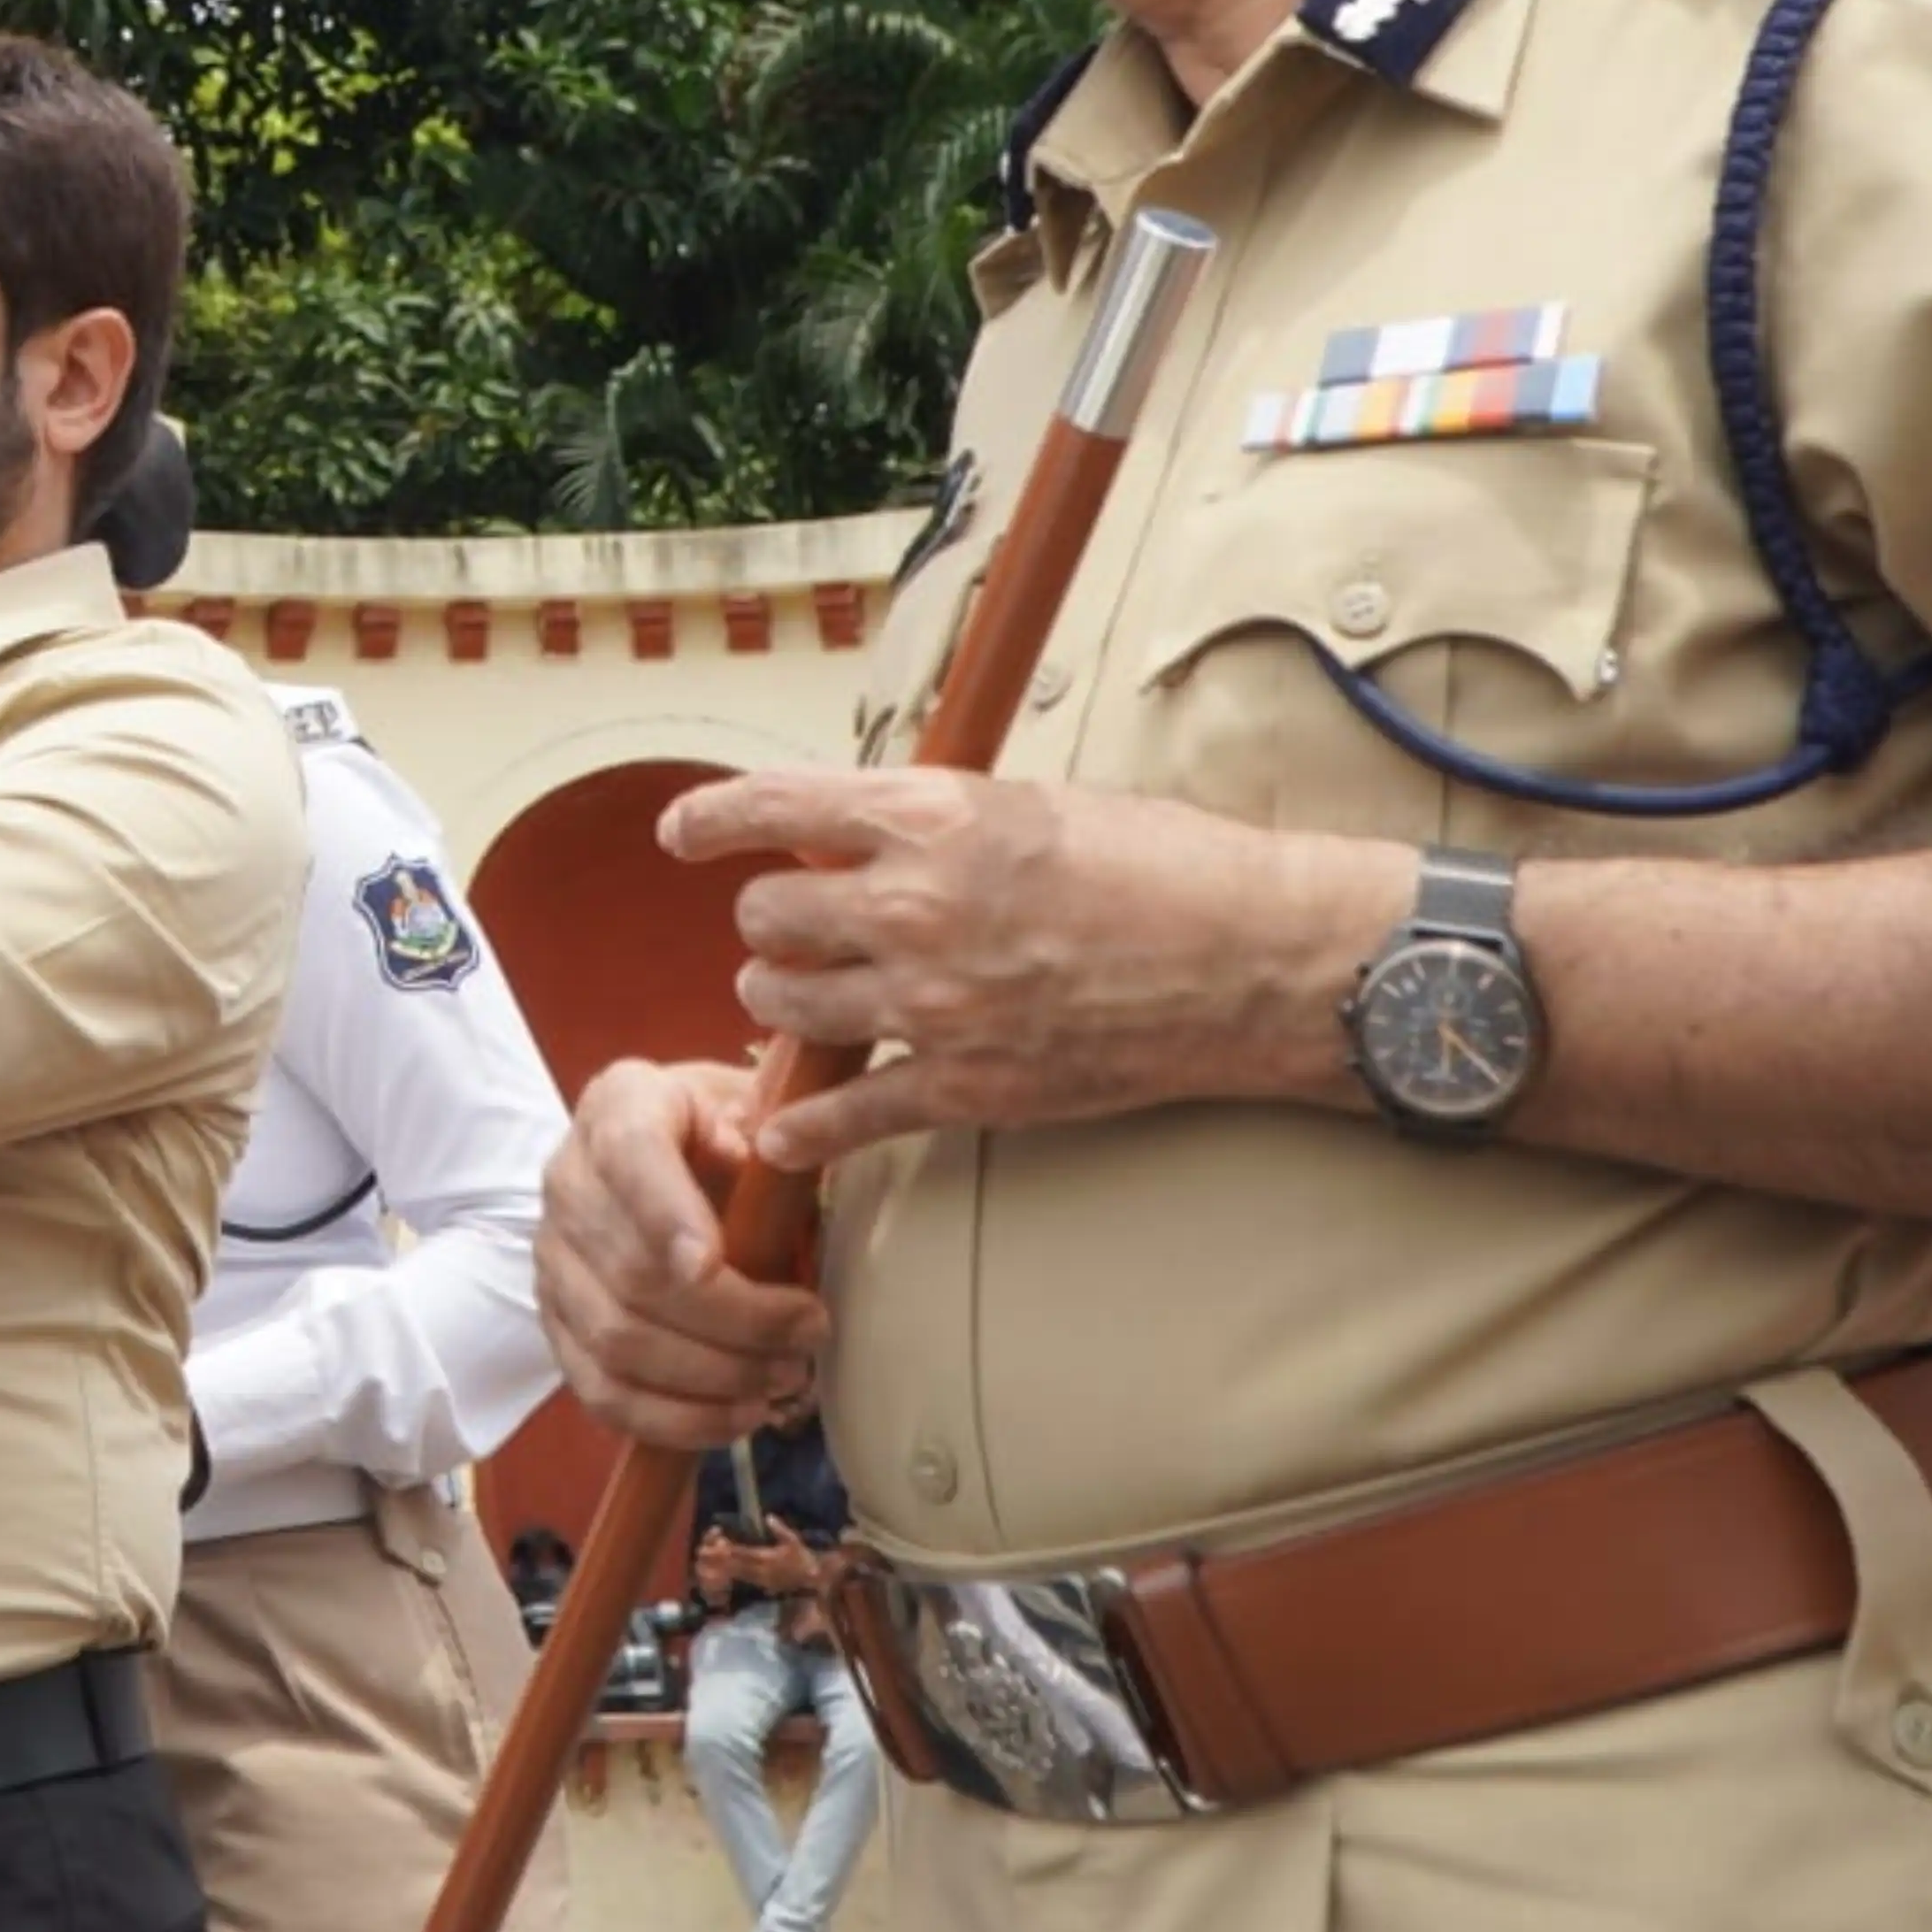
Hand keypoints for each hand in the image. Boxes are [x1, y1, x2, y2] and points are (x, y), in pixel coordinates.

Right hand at [534, 1057, 822, 1448]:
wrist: (676, 1161)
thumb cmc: (734, 1134)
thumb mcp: (762, 1105)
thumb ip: (772, 1124)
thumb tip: (752, 1155)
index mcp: (619, 1104)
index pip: (629, 1154)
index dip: (664, 1213)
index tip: (712, 1265)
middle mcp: (568, 1178)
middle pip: (632, 1271)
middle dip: (733, 1320)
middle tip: (809, 1334)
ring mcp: (553, 1258)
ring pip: (617, 1340)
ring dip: (712, 1377)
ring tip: (785, 1378)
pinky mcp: (557, 1325)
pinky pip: (601, 1392)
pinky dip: (674, 1419)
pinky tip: (738, 1417)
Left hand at [665, 767, 1401, 1169]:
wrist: (1251, 959)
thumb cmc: (1161, 865)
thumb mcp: (1028, 802)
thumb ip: (930, 818)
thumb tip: (852, 829)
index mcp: (931, 817)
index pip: (774, 808)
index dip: (710, 821)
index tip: (681, 834)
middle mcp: (914, 906)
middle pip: (763, 918)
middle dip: (771, 922)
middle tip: (799, 928)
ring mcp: (934, 1003)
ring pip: (781, 1005)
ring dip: (782, 1003)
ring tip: (811, 999)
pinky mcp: (965, 1086)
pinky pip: (842, 1113)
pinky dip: (802, 1126)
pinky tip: (784, 1129)